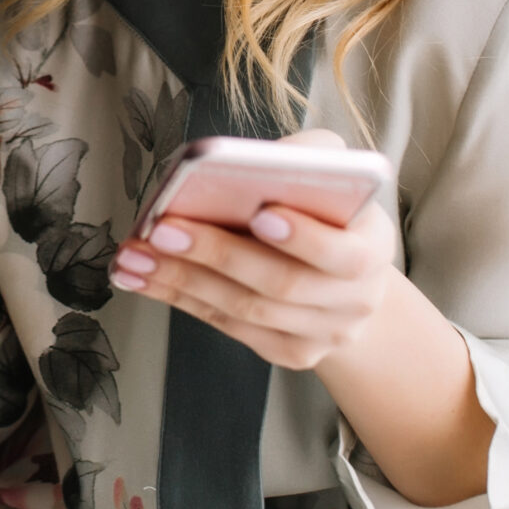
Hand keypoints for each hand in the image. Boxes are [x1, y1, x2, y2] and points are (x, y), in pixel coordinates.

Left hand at [107, 129, 393, 371]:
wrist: (350, 278)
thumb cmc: (330, 208)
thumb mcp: (334, 170)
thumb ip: (309, 156)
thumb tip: (255, 162)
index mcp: (373, 249)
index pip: (341, 252)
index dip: (303, 236)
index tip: (260, 212)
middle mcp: (356, 300)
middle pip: (280, 283)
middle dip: (217, 254)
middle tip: (164, 228)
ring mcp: (324, 334)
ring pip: (244, 310)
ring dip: (181, 281)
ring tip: (134, 254)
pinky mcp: (290, 352)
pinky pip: (228, 326)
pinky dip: (179, 299)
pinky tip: (142, 276)